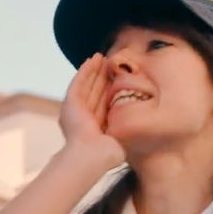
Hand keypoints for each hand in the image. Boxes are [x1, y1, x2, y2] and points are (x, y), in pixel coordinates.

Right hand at [59, 54, 125, 168]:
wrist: (92, 157)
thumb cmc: (109, 153)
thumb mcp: (122, 136)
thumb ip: (127, 126)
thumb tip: (142, 120)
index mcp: (95, 125)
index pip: (103, 101)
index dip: (109, 87)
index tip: (118, 75)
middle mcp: (83, 116)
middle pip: (94, 89)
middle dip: (100, 75)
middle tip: (109, 60)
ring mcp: (74, 110)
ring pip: (86, 84)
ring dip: (92, 69)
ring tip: (100, 56)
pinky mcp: (70, 104)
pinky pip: (78, 83)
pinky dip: (84, 71)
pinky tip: (91, 60)